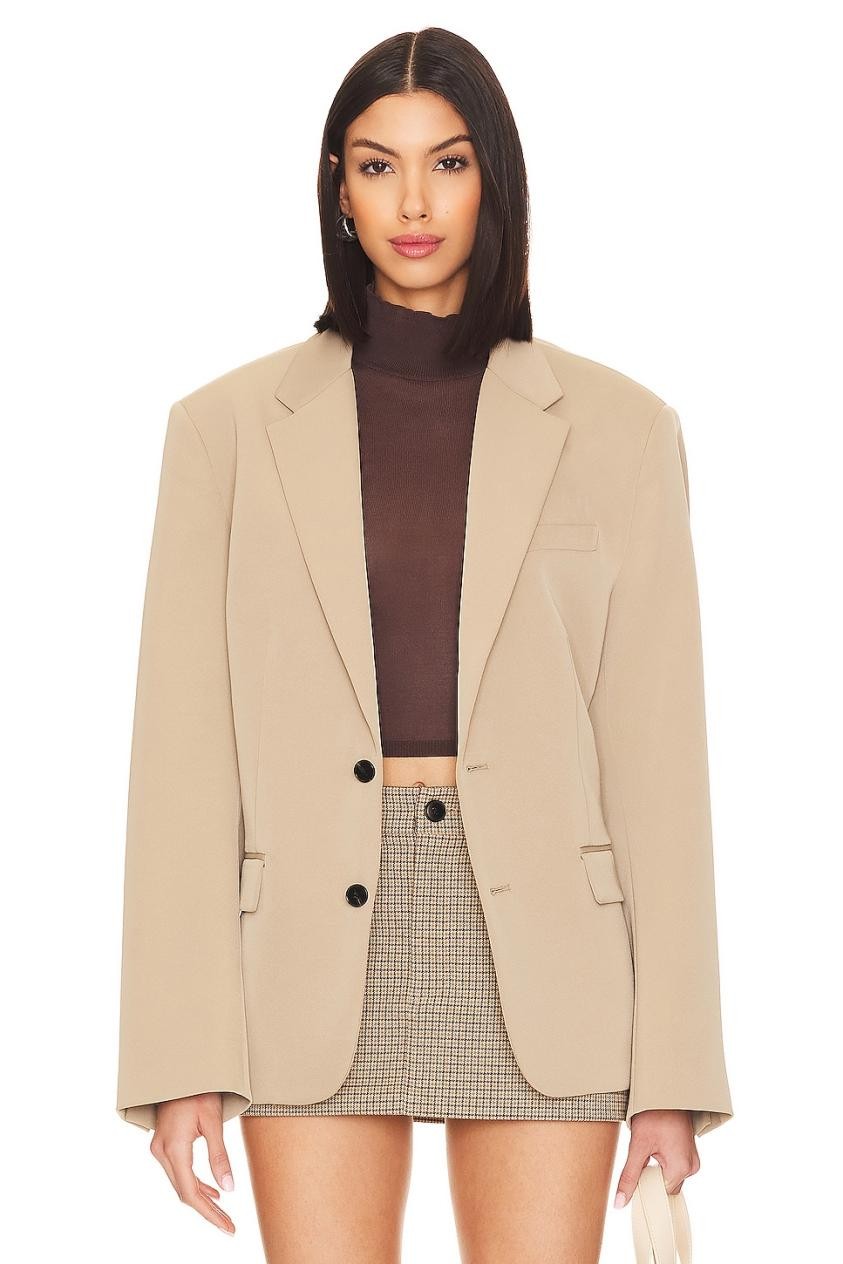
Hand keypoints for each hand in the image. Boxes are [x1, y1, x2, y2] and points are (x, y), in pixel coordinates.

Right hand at [149, 1093, 236, 1234]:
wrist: (179, 1068)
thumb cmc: (198, 1089)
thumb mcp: (213, 1120)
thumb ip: (219, 1155)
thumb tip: (229, 1189)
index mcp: (174, 1148)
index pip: (191, 1192)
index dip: (209, 1214)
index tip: (227, 1227)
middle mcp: (162, 1152)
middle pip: (184, 1191)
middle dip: (207, 1211)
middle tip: (229, 1226)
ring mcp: (160, 1148)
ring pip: (180, 1183)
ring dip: (201, 1198)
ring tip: (223, 1213)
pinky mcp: (164, 1144)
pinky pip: (178, 1172)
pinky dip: (195, 1183)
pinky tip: (211, 1191)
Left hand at [613, 1109, 699, 1207]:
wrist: (665, 1089)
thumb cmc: (654, 1113)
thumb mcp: (638, 1146)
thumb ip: (629, 1176)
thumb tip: (620, 1203)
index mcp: (682, 1168)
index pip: (660, 1193)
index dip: (645, 1186)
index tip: (635, 1172)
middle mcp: (692, 1166)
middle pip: (666, 1185)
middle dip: (651, 1175)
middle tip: (641, 1155)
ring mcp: (692, 1158)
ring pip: (669, 1175)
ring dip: (656, 1167)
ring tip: (650, 1146)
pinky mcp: (689, 1150)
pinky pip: (674, 1164)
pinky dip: (662, 1160)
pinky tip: (655, 1144)